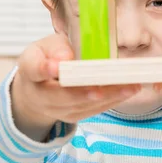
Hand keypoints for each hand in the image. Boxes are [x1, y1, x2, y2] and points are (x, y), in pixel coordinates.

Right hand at [11, 33, 141, 141]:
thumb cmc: (44, 60)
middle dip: (86, 91)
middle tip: (108, 84)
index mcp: (31, 71)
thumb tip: (66, 57)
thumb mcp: (45, 47)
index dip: (45, 68)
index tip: (56, 67)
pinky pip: (92, 110)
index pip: (35, 69)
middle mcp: (41, 95)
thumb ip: (56, 48)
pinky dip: (111, 101)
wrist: (35, 89)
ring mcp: (57, 109)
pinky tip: (127, 91)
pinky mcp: (72, 115)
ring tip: (130, 86)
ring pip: (81, 105)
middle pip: (62, 95)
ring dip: (108, 96)